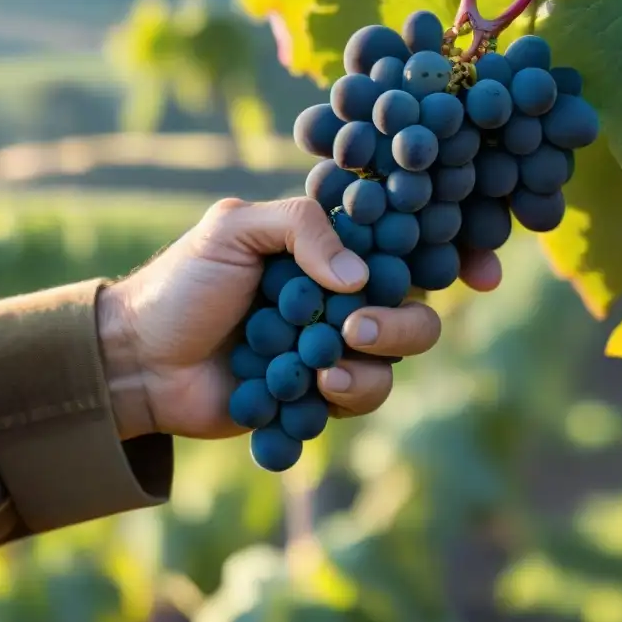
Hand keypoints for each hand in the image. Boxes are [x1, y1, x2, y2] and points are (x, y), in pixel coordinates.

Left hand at [97, 196, 502, 440]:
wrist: (139, 360)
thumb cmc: (183, 283)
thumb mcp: (233, 229)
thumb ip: (300, 226)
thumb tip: (362, 278)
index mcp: (330, 247)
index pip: (404, 242)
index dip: (451, 251)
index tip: (483, 270)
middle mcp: (344, 294)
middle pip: (416, 305)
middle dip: (403, 319)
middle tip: (356, 326)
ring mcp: (336, 346)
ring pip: (398, 354)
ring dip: (376, 358)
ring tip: (327, 363)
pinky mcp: (321, 393)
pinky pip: (363, 395)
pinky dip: (349, 393)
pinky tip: (313, 390)